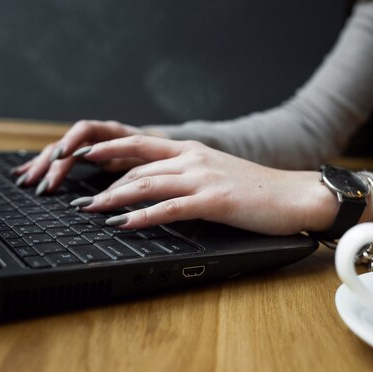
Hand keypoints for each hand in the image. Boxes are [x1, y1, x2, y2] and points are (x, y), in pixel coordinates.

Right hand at [11, 120, 165, 193]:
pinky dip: (43, 166)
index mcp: (114, 131)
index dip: (72, 142)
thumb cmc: (162, 157)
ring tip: (24, 181)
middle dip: (50, 164)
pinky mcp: (84, 156)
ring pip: (59, 152)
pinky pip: (60, 159)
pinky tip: (24, 174)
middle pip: (66, 144)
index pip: (85, 130)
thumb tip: (120, 185)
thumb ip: (136, 168)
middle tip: (39, 184)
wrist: (168, 151)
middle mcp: (97, 136)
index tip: (62, 158)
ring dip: (41, 166)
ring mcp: (88, 145)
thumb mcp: (153, 162)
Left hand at [71, 134, 341, 235]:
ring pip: (147, 185)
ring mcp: (202, 178)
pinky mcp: (213, 200)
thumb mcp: (218, 174)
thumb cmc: (259, 190)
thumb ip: (190, 177)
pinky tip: (123, 225)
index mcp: (192, 152)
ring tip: (89, 210)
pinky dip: (142, 217)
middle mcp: (193, 159)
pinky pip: (169, 208)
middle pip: (136, 167)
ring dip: (114, 199)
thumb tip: (163, 189)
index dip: (110, 151)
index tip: (83, 157)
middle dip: (103, 182)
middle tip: (77, 196)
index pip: (141, 146)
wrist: (296, 195)